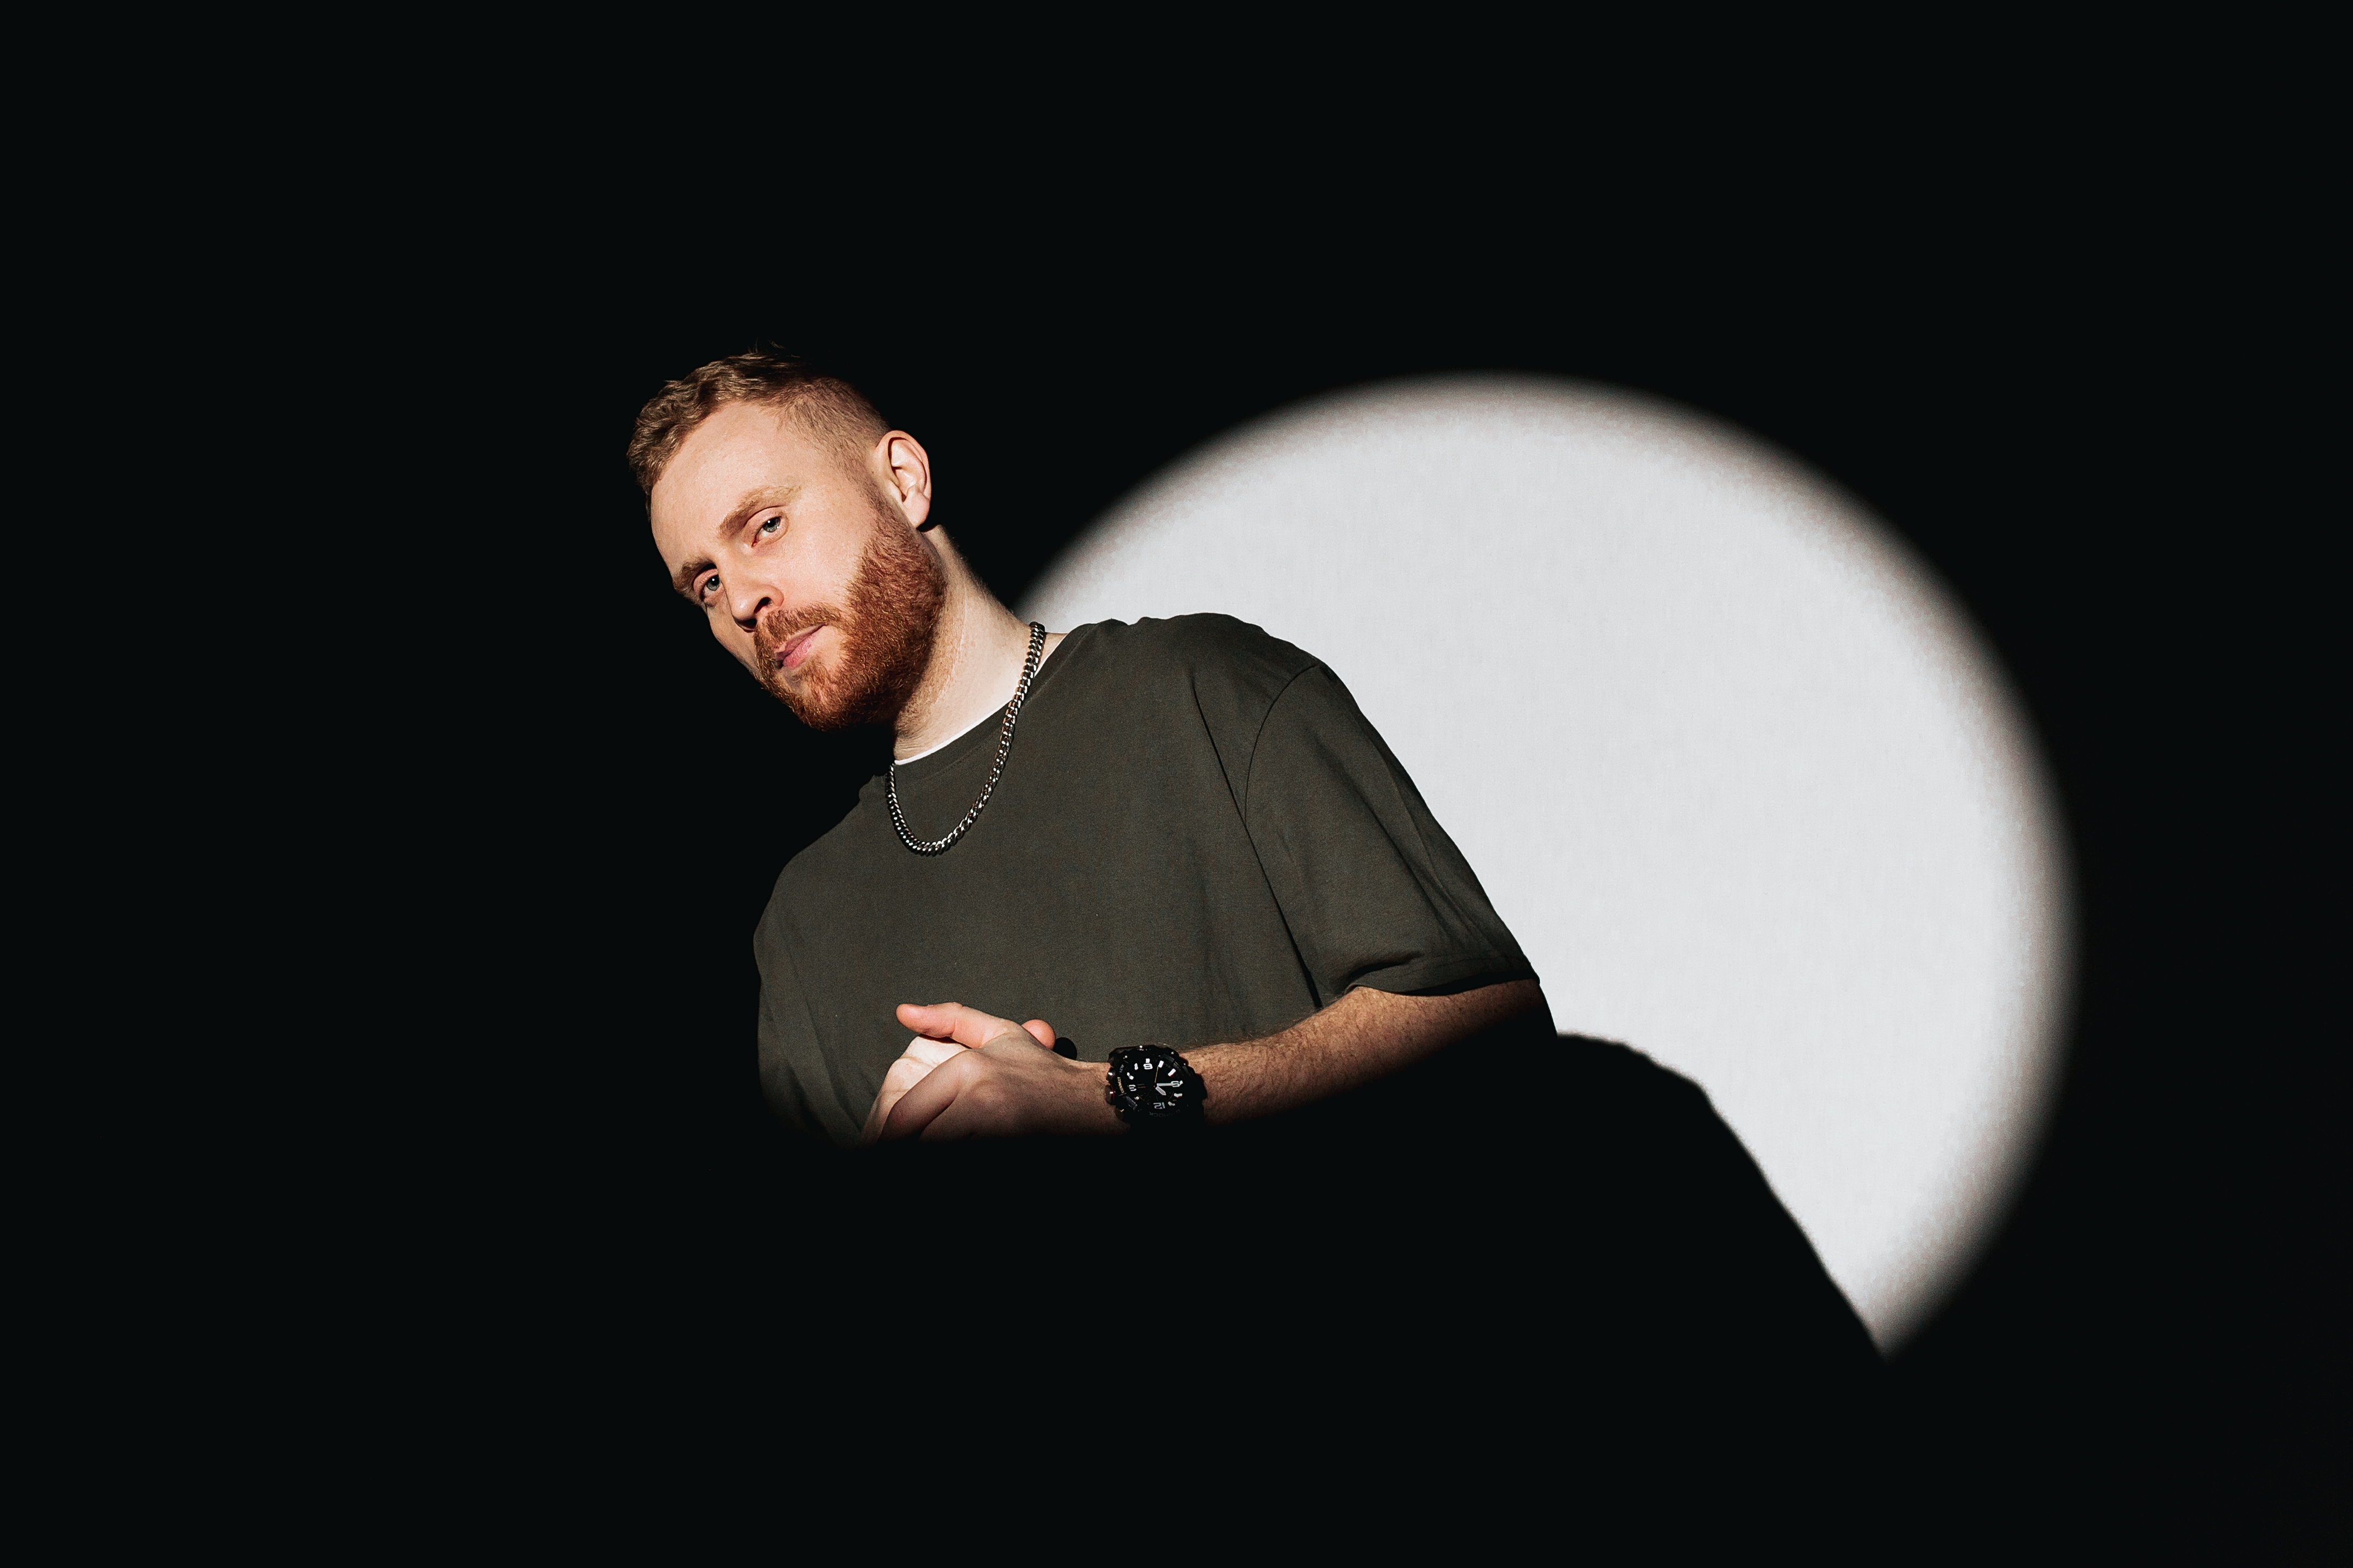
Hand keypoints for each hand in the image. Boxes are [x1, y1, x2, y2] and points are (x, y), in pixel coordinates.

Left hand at [858, 1009, 1058, 1146]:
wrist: (1094, 1105)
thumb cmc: (1043, 1071)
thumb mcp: (1000, 1035)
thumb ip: (949, 1019)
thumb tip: (902, 1012)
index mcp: (969, 1070)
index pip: (905, 1115)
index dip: (884, 1137)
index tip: (878, 1143)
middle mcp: (979, 1101)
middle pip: (916, 1140)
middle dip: (899, 1149)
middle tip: (882, 1151)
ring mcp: (997, 1133)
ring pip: (937, 1151)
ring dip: (927, 1154)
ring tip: (925, 1149)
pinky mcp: (1011, 1151)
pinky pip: (968, 1160)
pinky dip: (960, 1158)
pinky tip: (963, 1154)